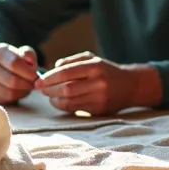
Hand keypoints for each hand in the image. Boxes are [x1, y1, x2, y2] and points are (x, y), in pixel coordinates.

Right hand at [0, 43, 38, 104]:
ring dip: (23, 92)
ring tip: (27, 87)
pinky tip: (18, 91)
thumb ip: (28, 54)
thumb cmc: (11, 61)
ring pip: (10, 92)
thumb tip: (30, 61)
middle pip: (12, 80)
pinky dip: (16, 97)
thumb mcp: (20, 53)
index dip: (28, 71)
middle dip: (27, 84)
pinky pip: (6, 100)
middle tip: (34, 84)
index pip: (14, 63)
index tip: (36, 75)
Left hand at [35, 51, 152, 114]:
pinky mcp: (99, 110)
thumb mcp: (93, 59)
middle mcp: (98, 82)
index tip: (38, 81)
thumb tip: (53, 68)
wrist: (130, 86)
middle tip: (40, 89)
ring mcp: (99, 98)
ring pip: (69, 101)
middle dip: (49, 90)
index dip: (49, 78)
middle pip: (66, 88)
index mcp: (95, 66)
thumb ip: (72, 61)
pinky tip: (58, 101)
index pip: (66, 72)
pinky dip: (63, 106)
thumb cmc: (106, 70)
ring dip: (54, 99)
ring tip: (49, 96)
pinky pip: (75, 109)